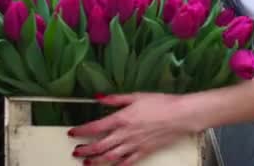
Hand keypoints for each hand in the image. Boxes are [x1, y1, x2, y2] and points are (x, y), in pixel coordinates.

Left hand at [68, 93, 195, 165]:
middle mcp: (125, 134)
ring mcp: (134, 145)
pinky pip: (128, 162)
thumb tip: (98, 97)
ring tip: (87, 163)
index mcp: (121, 118)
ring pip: (110, 157)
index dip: (81, 131)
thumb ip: (115, 99)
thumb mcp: (136, 96)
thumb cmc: (160, 102)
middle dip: (85, 150)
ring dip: (96, 161)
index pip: (95, 127)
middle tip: (76, 152)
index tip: (72, 132)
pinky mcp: (144, 152)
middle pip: (99, 146)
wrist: (181, 115)